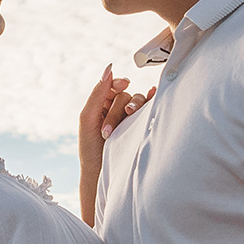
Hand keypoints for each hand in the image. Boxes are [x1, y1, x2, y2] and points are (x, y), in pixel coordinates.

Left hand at [76, 65, 150, 227]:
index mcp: (101, 104)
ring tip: (130, 117)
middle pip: (124, 95)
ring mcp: (130, 118)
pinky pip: (150, 108)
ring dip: (135, 105)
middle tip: (109, 130)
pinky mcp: (142, 126)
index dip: (116, 85)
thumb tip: (109, 69)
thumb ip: (97, 93)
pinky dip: (152, 100)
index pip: (113, 86)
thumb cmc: (91, 149)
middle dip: (117, 109)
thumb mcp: (88, 119)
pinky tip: (155, 95)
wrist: (103, 174)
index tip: (121, 87)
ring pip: (138, 101)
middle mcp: (116, 108)